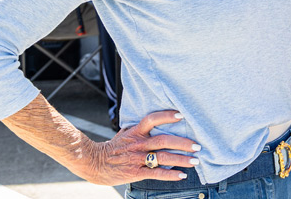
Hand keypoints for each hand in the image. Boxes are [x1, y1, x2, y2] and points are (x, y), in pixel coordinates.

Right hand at [75, 110, 199, 185]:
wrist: (93, 163)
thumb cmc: (112, 147)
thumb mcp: (124, 133)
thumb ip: (138, 127)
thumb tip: (153, 119)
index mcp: (135, 132)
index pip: (152, 119)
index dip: (166, 116)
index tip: (181, 115)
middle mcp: (138, 144)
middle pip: (164, 140)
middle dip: (183, 143)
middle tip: (197, 145)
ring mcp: (137, 159)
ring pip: (163, 158)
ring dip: (181, 159)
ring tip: (195, 161)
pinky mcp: (136, 173)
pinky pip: (156, 174)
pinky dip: (171, 175)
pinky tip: (182, 175)